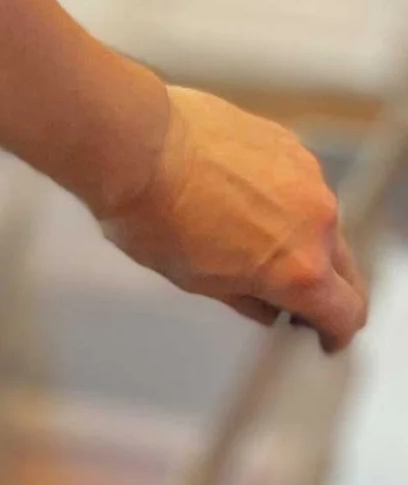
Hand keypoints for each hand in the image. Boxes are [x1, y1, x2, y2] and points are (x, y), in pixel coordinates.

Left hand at [95, 81, 366, 347]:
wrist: (139, 146)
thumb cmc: (155, 220)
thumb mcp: (196, 281)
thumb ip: (246, 298)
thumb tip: (269, 307)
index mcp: (298, 269)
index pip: (344, 311)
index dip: (336, 331)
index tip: (326, 338)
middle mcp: (319, 223)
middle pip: (344, 268)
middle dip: (327, 290)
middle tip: (300, 300)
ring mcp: (310, 179)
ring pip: (323, 223)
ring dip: (304, 241)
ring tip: (260, 244)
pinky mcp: (292, 146)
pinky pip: (302, 185)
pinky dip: (286, 202)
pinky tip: (248, 201)